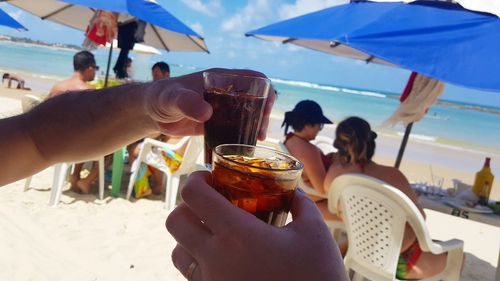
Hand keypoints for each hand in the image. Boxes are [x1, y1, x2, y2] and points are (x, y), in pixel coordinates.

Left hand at [144, 68, 274, 137]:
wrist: (152, 112)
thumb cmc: (162, 97)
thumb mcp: (173, 99)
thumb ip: (187, 103)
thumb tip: (208, 113)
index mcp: (221, 79)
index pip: (254, 78)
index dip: (266, 91)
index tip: (265, 109)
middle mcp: (226, 92)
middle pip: (256, 99)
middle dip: (263, 114)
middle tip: (261, 132)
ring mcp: (223, 109)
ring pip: (249, 115)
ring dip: (256, 126)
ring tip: (256, 141)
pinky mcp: (217, 124)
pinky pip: (235, 128)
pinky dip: (242, 137)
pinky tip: (243, 148)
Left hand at [166, 171, 347, 280]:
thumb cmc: (318, 277)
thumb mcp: (315, 232)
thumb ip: (301, 204)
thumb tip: (293, 192)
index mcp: (237, 235)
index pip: (194, 195)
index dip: (196, 179)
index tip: (210, 177)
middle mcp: (215, 259)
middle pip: (174, 221)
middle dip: (187, 206)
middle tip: (210, 204)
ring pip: (177, 252)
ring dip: (189, 237)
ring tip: (214, 234)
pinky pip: (191, 277)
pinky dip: (199, 263)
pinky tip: (224, 260)